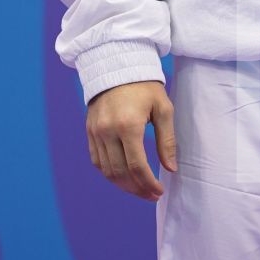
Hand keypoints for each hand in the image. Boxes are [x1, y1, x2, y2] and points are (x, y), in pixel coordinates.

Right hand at [86, 80, 176, 200]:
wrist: (118, 65)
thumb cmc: (145, 86)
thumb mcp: (163, 108)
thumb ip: (167, 140)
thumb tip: (170, 169)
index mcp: (128, 125)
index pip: (137, 166)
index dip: (148, 184)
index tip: (159, 192)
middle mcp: (108, 131)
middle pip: (120, 173)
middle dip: (137, 189)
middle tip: (150, 195)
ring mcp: (96, 132)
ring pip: (106, 170)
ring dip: (123, 185)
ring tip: (139, 189)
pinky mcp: (89, 131)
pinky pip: (97, 161)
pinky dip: (109, 173)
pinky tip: (122, 177)